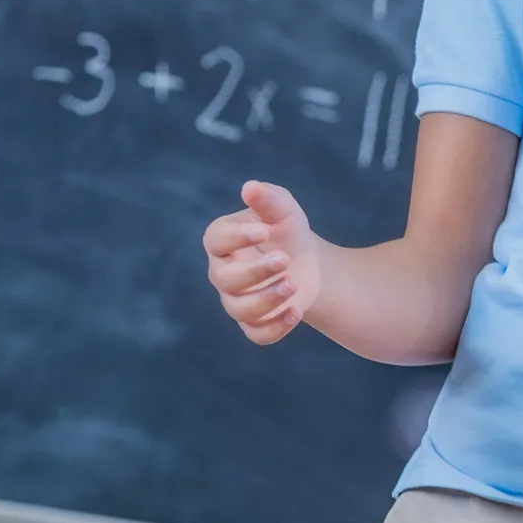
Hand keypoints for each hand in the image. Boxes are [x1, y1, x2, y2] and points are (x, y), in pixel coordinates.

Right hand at [202, 180, 323, 345]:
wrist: (306, 261)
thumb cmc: (286, 229)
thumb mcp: (283, 209)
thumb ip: (267, 199)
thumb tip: (249, 188)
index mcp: (222, 240)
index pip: (216, 240)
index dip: (237, 237)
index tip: (264, 231)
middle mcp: (222, 272)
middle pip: (225, 278)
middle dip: (255, 271)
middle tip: (285, 259)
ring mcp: (236, 299)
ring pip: (239, 309)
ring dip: (267, 300)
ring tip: (294, 285)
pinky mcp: (254, 322)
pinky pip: (256, 334)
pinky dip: (275, 328)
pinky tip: (296, 312)